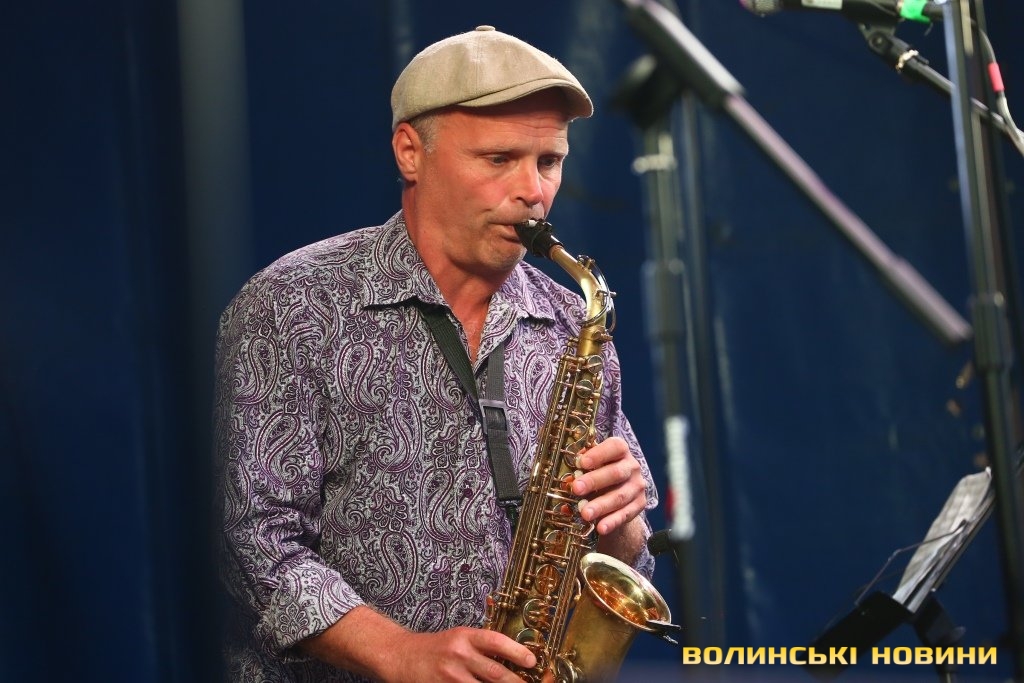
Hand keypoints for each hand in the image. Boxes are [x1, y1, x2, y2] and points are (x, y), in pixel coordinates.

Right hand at [300, 606, 534, 681]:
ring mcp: (449, 676)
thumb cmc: (433, 648)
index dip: (517, 652)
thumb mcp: (458, 638)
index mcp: (465, 636)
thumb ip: (482, 648)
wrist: (398, 655)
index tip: (532, 662)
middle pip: (496, 673)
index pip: (496, 641)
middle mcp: (458, 654)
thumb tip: (514, 661)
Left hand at [571, 436, 646, 535]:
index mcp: (620, 451)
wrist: (617, 491)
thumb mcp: (591, 466)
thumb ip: (580, 469)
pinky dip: (612, 521)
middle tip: (576, 488)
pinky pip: (626, 514)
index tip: (581, 462)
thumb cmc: (598, 472)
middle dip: (594, 481)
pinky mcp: (638, 504)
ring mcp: (637, 486)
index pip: (614, 447)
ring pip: (620, 496)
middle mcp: (632, 466)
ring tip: (585, 513)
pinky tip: (601, 527)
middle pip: (616, 473)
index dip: (598, 454)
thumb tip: (566, 480)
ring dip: (601, 505)